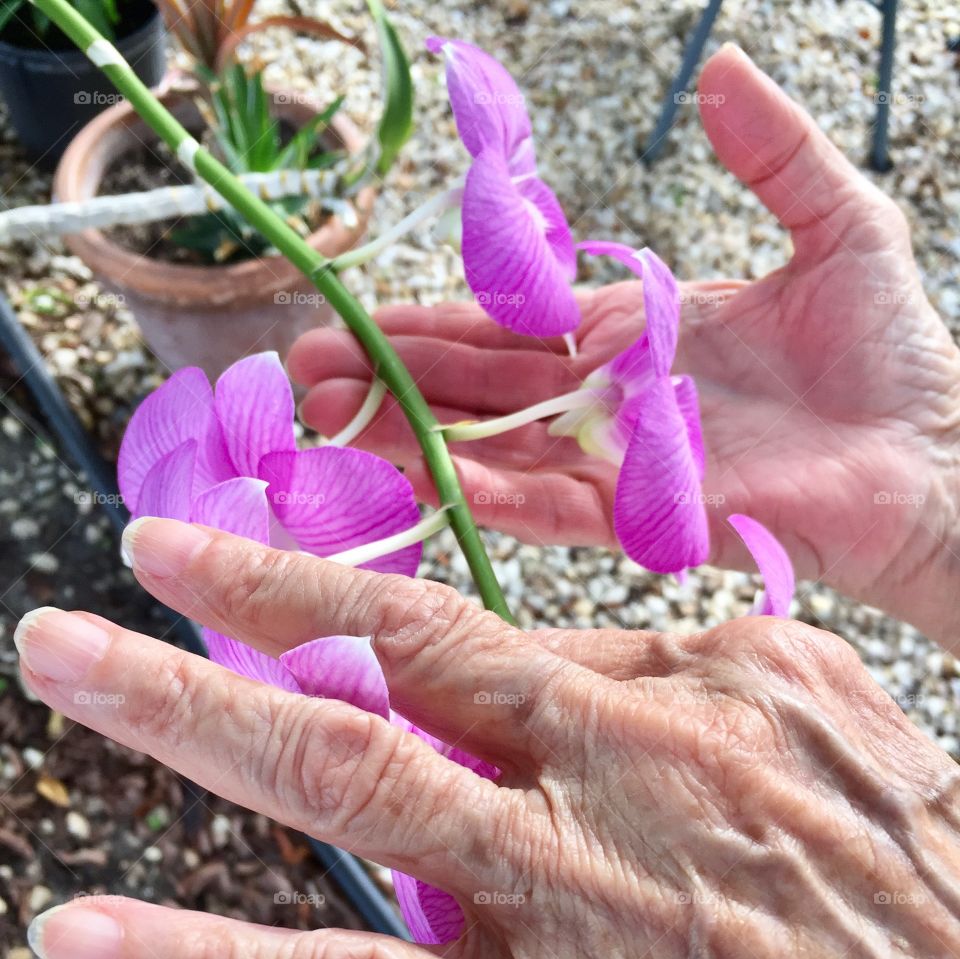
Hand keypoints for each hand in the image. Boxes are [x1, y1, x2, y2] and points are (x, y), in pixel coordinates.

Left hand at [19, 520, 959, 958]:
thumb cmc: (920, 898)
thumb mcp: (818, 737)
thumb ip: (680, 691)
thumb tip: (568, 673)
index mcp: (668, 700)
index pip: (451, 626)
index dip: (315, 587)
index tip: (203, 557)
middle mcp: (607, 781)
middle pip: (383, 677)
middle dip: (220, 625)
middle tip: (85, 598)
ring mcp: (578, 910)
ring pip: (356, 798)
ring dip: (190, 726)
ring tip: (61, 677)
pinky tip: (94, 948)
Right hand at [288, 44, 959, 649]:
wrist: (933, 458)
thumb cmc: (893, 356)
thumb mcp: (836, 223)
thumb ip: (774, 152)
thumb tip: (723, 67)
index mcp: (630, 333)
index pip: (504, 325)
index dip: (423, 324)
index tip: (347, 322)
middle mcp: (607, 401)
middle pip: (476, 389)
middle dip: (386, 380)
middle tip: (301, 374)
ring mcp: (619, 462)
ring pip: (494, 447)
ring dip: (412, 436)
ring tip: (329, 423)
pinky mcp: (647, 516)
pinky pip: (553, 504)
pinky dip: (490, 491)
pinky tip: (428, 475)